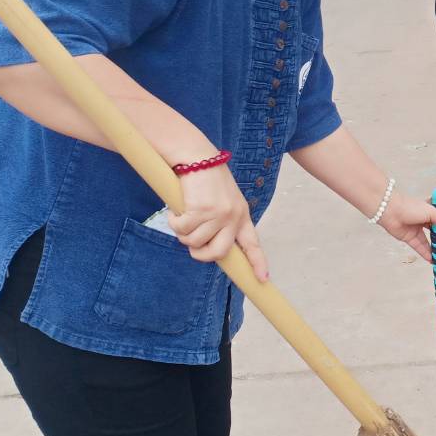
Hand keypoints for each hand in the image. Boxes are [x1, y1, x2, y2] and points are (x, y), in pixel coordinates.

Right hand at [167, 165, 268, 280]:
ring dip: (182, 233)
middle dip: (200, 254)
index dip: (257, 262)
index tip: (262, 279)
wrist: (197, 156)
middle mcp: (233, 217)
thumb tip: (207, 246)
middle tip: (191, 244)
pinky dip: (174, 222)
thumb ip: (221, 221)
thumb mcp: (223, 199)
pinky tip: (175, 210)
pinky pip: (182, 230)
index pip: (252, 243)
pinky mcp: (200, 211)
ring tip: (182, 216)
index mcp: (241, 215)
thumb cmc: (206, 178)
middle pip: (218, 253)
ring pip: (194, 242)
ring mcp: (217, 215)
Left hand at [379, 192, 435, 260]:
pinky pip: (419, 247)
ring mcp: (416, 230)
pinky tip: (433, 259)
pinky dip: (426, 254)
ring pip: (428, 241)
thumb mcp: (431, 212)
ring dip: (435, 249)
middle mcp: (424, 220)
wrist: (390, 211)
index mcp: (430, 211)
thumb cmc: (410, 207)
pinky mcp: (409, 238)